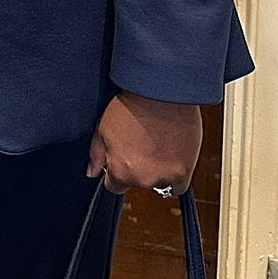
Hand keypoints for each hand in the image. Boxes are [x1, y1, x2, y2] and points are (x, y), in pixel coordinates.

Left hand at [86, 90, 201, 194]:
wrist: (160, 92)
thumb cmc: (132, 104)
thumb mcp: (103, 126)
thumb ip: (96, 154)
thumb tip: (92, 172)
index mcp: (121, 171)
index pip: (114, 186)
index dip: (115, 172)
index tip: (121, 159)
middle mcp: (144, 179)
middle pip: (136, 183)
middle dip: (135, 168)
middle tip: (139, 143)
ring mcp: (166, 177)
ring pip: (157, 183)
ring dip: (155, 170)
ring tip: (155, 145)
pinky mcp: (185, 171)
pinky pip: (178, 185)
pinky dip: (174, 176)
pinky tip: (169, 157)